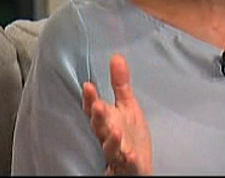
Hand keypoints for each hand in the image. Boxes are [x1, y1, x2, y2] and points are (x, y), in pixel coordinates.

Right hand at [82, 54, 152, 175]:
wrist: (136, 166)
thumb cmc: (129, 135)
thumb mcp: (127, 106)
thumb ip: (120, 84)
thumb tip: (116, 57)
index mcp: (107, 121)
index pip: (95, 109)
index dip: (91, 99)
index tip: (88, 86)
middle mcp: (108, 137)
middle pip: (100, 127)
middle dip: (98, 117)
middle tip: (97, 106)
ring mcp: (117, 153)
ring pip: (110, 147)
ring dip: (112, 140)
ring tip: (115, 131)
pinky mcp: (128, 166)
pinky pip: (127, 164)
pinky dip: (129, 160)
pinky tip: (132, 156)